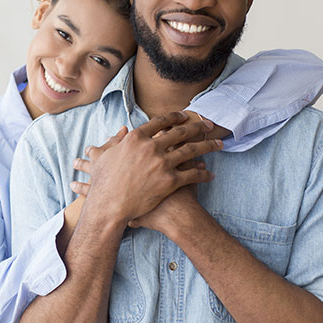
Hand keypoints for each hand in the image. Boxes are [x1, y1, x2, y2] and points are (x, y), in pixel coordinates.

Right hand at [72, 112, 221, 224]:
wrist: (109, 206)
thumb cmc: (103, 183)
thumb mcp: (102, 157)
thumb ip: (113, 141)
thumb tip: (122, 130)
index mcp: (136, 138)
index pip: (161, 121)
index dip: (175, 117)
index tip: (185, 116)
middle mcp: (152, 147)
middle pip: (181, 132)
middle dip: (198, 127)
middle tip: (209, 124)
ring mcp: (162, 163)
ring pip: (192, 150)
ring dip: (208, 146)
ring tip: (219, 144)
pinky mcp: (170, 181)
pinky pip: (192, 174)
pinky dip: (203, 173)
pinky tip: (210, 173)